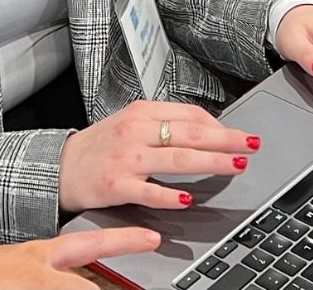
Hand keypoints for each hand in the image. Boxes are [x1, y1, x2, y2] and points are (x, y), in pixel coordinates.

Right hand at [0, 227, 160, 288]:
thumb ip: (55, 267)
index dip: (124, 240)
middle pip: (87, 287)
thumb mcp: (22, 260)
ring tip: (79, 287)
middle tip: (130, 286)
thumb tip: (86, 275)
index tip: (152, 237)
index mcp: (42, 256)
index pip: (92, 243)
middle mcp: (41, 276)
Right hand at [57, 100, 257, 212]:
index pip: (188, 114)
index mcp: (141, 112)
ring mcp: (127, 158)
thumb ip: (165, 125)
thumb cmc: (102, 145)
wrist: (61, 165)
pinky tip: (188, 200)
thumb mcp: (132, 124)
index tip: (239, 134)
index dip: (218, 125)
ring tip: (235, 165)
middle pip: (188, 134)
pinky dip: (170, 196)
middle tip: (251, 144)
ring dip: (210, 162)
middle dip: (225, 139)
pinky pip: (149, 191)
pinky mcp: (117, 185)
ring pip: (176, 159)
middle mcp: (136, 131)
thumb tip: (205, 130)